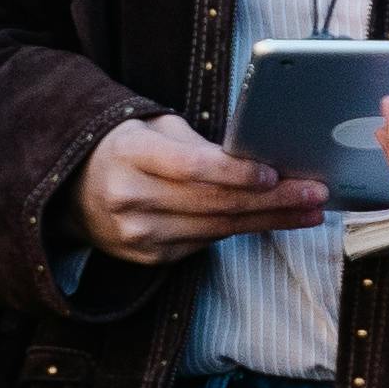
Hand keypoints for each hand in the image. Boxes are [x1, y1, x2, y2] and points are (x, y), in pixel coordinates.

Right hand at [68, 112, 331, 271]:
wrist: (74, 190)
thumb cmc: (126, 148)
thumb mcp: (152, 129)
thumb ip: (197, 144)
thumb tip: (256, 156)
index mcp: (131, 155)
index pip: (189, 167)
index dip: (234, 173)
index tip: (273, 173)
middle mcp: (131, 199)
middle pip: (213, 203)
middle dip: (272, 200)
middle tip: (314, 193)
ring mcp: (139, 235)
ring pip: (217, 229)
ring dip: (270, 221)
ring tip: (308, 211)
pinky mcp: (150, 258)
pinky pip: (206, 244)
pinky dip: (243, 232)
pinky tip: (273, 222)